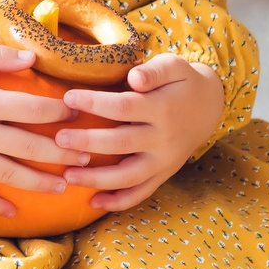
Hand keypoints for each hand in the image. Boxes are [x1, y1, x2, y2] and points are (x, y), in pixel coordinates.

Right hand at [0, 43, 85, 219]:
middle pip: (30, 147)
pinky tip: (13, 213)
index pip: (34, 109)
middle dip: (62, 153)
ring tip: (64, 187)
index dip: (60, 111)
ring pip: (10, 175)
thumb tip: (33, 58)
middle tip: (87, 157)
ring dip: (40, 183)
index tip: (79, 112)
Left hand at [54, 53, 223, 212]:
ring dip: (96, 179)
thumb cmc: (182, 82)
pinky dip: (118, 202)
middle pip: (121, 144)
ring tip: (67, 175)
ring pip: (128, 176)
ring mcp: (163, 161)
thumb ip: (155, 71)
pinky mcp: (163, 175)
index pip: (124, 107)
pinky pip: (141, 193)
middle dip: (87, 143)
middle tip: (59, 140)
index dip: (95, 103)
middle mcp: (163, 139)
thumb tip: (134, 78)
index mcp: (163, 108)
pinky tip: (93, 202)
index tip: (68, 97)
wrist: (209, 108)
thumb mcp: (175, 66)